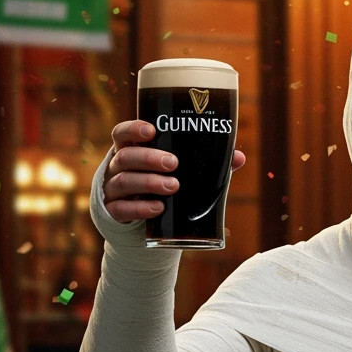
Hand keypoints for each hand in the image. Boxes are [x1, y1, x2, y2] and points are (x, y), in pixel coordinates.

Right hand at [103, 120, 246, 223]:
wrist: (144, 222)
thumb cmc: (162, 185)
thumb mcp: (180, 173)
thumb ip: (205, 164)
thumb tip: (238, 157)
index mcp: (131, 150)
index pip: (122, 133)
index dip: (133, 129)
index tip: (152, 130)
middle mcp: (117, 167)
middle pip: (125, 157)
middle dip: (149, 158)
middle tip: (174, 163)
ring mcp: (113, 190)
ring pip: (124, 181)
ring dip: (148, 182)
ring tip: (173, 186)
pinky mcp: (113, 212)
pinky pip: (122, 209)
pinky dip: (140, 208)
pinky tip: (158, 208)